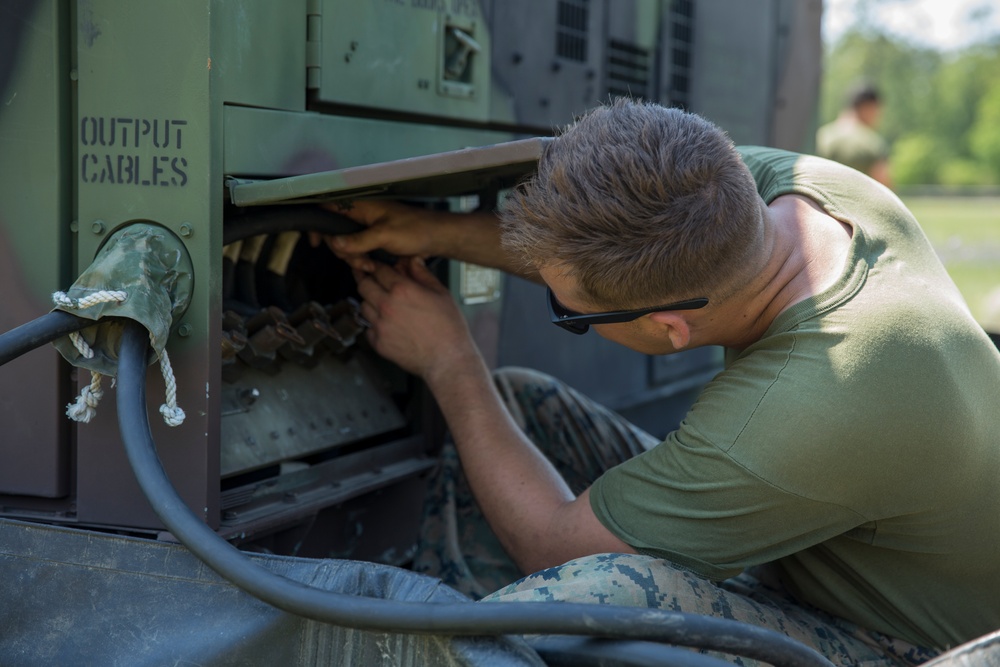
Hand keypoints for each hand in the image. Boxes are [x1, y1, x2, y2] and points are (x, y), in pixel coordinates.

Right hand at [310, 200, 446, 272]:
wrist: (435, 238)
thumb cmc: (414, 229)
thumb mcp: (385, 235)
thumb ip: (359, 240)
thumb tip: (334, 243)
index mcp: (361, 206)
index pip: (328, 209)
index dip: (318, 224)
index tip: (316, 242)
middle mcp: (360, 216)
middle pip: (334, 233)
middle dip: (343, 251)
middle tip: (361, 262)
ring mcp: (366, 229)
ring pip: (346, 245)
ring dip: (354, 258)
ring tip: (371, 266)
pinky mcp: (373, 240)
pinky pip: (357, 250)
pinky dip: (361, 260)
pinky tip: (372, 267)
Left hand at [353, 257, 478, 380]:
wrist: (447, 359)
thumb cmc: (448, 328)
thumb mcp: (441, 293)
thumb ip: (422, 274)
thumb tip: (413, 261)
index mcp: (402, 290)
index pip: (378, 270)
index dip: (376, 266)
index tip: (375, 266)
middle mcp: (387, 305)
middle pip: (363, 285)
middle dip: (366, 280)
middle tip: (370, 280)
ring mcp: (380, 325)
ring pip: (363, 306)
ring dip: (370, 302)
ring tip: (383, 304)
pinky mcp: (378, 343)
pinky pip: (368, 328)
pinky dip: (374, 324)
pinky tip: (387, 325)